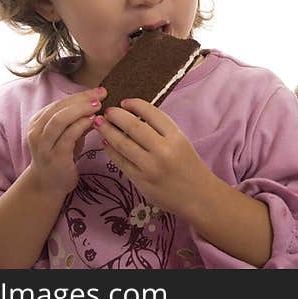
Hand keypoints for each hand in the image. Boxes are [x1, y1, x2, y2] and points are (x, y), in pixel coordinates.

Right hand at [26, 87, 104, 194]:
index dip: (80, 95)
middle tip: (101, 95)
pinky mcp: (54, 157)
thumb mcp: (67, 134)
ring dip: (80, 110)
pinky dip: (81, 125)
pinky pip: (68, 136)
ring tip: (97, 106)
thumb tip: (97, 100)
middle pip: (59, 108)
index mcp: (38, 122)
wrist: (49, 185)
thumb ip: (77, 119)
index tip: (99, 91)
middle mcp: (37, 132)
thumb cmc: (61, 156)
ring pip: (60, 119)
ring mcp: (44, 145)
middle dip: (82, 99)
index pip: (59, 103)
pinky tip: (93, 121)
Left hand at [94, 98, 214, 218]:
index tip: (124, 101)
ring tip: (99, 124)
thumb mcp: (181, 142)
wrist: (198, 196)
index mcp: (176, 137)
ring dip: (107, 131)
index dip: (135, 104)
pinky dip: (110, 150)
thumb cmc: (189, 166)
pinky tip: (106, 143)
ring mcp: (150, 167)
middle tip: (107, 111)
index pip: (151, 113)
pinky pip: (120, 162)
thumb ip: (161, 130)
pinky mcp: (140, 181)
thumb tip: (133, 116)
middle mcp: (163, 150)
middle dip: (116, 115)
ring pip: (122, 144)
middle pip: (133, 126)